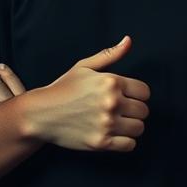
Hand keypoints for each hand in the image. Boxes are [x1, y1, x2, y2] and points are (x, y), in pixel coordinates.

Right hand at [24, 35, 149, 151]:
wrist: (41, 114)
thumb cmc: (63, 88)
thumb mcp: (84, 66)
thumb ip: (110, 55)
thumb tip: (128, 40)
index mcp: (111, 82)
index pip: (145, 92)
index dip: (138, 94)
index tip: (128, 97)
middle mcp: (112, 102)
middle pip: (144, 110)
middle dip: (135, 110)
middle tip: (121, 110)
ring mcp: (107, 124)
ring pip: (139, 128)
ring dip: (131, 126)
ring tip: (118, 122)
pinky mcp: (101, 143)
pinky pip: (130, 145)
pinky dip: (125, 141)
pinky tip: (114, 135)